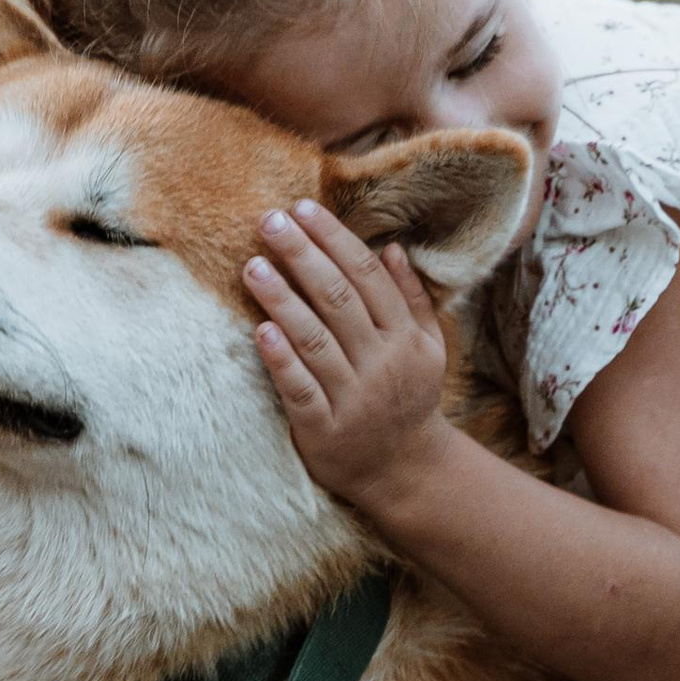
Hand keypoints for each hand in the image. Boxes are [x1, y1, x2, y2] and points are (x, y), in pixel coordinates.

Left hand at [244, 200, 453, 518]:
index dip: (333, 239)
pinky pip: (299, 389)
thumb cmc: (409, 397)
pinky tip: (260, 329)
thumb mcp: (426, 347)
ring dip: (283, 298)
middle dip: (302, 255)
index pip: (366, 276)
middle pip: (338, 299)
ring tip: (253, 264)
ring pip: (315, 339)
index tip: (302, 209)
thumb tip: (390, 248)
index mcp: (405, 337)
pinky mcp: (324, 429)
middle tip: (270, 221)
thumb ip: (410, 298)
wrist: (406, 471)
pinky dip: (280, 359)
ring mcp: (353, 397)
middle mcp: (381, 363)